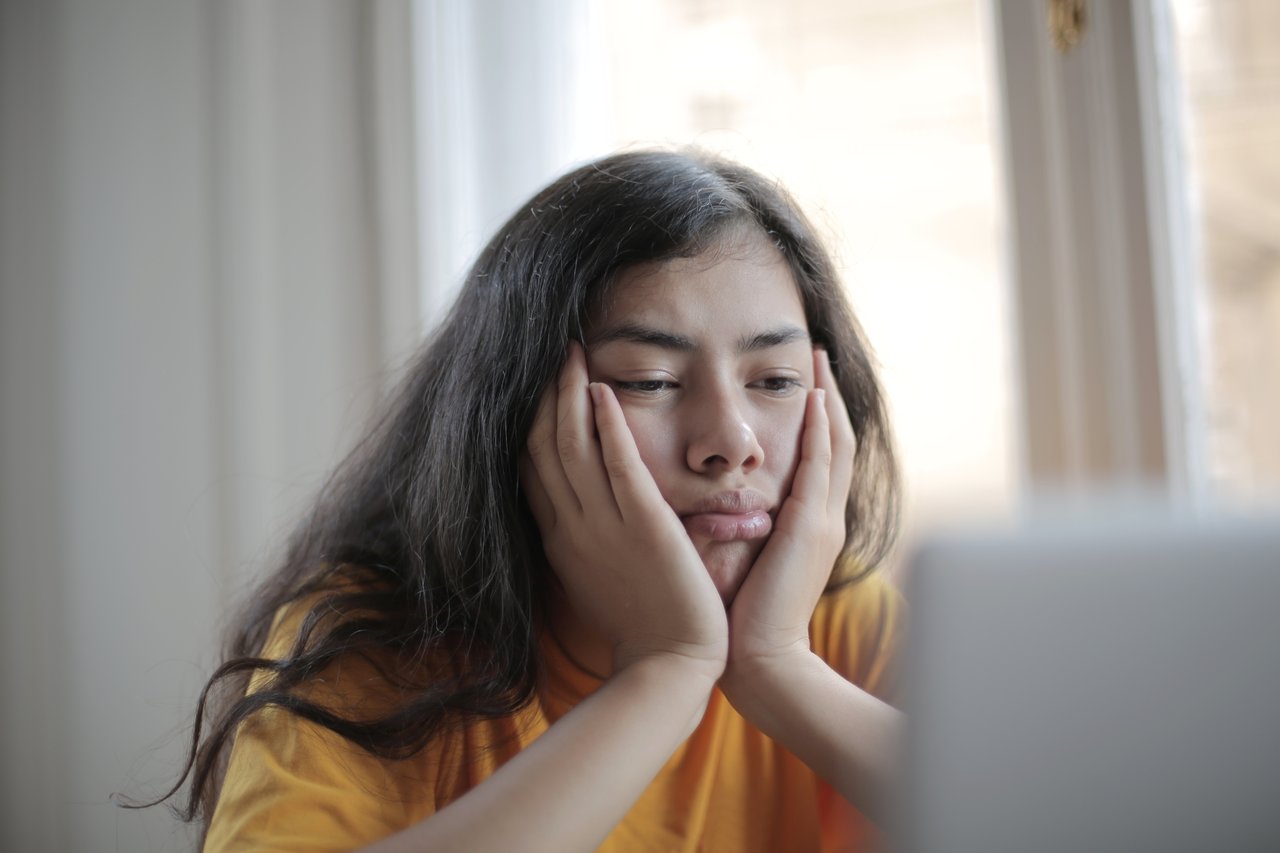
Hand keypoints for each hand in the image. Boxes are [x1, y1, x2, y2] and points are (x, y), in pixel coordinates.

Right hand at [521, 343, 727, 678]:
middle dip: (544, 394)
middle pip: (543, 446)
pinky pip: (618, 465)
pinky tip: (602, 390)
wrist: (669, 667)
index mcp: (561, 539)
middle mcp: (573, 527)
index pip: (531, 468)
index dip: (529, 421)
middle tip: (553, 351)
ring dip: (570, 394)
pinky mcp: (644, 526)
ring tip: (572, 352)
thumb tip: (576, 508)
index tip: (533, 385)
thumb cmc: (642, 625)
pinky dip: (606, 425)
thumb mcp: (596, 576)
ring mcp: (604, 526)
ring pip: (572, 447)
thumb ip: (583, 538)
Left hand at [723, 349, 854, 675]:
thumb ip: (738, 526)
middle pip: (833, 441)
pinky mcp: (812, 526)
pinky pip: (821, 464)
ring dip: (827, 399)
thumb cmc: (740, 617)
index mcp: (806, 525)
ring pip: (834, 443)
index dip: (813, 419)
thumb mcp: (745, 559)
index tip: (800, 383)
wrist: (761, 660)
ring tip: (818, 360)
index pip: (816, 458)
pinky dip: (820, 428)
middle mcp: (822, 516)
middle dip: (826, 396)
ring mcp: (823, 520)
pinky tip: (814, 396)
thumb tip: (710, 503)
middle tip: (816, 355)